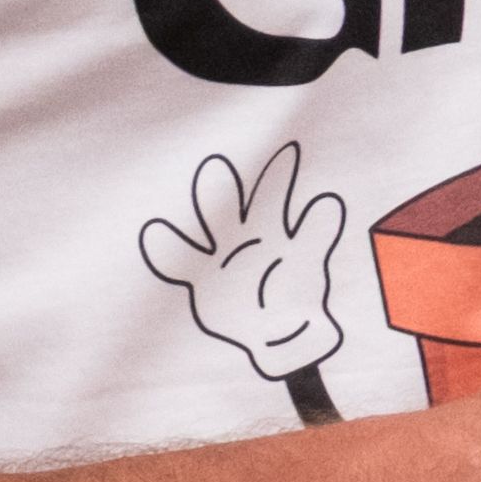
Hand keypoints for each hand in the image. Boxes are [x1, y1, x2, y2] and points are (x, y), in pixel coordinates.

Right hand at [137, 144, 350, 385]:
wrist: (280, 336)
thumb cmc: (298, 297)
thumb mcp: (307, 262)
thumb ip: (316, 233)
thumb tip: (330, 202)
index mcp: (271, 230)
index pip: (273, 195)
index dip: (280, 171)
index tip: (287, 145)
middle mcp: (243, 237)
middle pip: (231, 205)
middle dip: (223, 186)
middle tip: (214, 163)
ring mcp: (220, 258)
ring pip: (200, 231)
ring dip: (189, 220)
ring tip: (166, 207)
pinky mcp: (203, 280)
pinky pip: (175, 265)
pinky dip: (162, 252)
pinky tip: (151, 233)